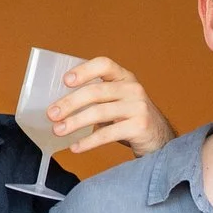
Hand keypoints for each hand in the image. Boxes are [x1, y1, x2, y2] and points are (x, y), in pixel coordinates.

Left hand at [48, 57, 175, 157]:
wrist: (160, 139)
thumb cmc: (130, 119)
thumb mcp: (117, 101)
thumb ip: (96, 98)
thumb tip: (59, 107)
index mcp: (125, 77)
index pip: (104, 65)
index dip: (84, 71)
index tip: (65, 81)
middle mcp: (133, 89)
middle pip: (96, 92)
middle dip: (70, 103)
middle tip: (52, 114)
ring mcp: (138, 107)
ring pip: (99, 113)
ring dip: (75, 123)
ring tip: (58, 131)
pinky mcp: (140, 127)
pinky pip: (108, 134)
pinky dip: (88, 142)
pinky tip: (75, 147)